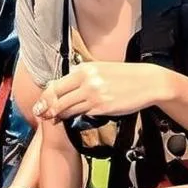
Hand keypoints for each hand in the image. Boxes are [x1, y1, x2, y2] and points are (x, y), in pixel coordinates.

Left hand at [32, 62, 171, 122]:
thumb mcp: (100, 69)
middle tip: (41, 114)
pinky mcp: (102, 108)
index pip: (57, 83)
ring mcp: (93, 95)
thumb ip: (83, 75)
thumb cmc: (124, 76)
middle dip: (47, 107)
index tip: (40, 102)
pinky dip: (75, 117)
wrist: (147, 82)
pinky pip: (83, 114)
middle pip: (58, 97)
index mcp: (84, 69)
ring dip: (58, 114)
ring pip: (67, 107)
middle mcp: (86, 81)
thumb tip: (67, 84)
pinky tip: (71, 119)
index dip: (46, 95)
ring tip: (52, 119)